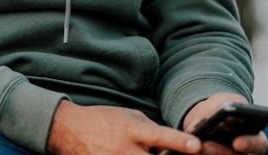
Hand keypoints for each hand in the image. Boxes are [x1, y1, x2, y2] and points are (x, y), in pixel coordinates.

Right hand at [46, 100, 200, 154]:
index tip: (197, 146)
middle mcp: (125, 150)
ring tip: (144, 151)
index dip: (179, 142)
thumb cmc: (104, 120)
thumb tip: (173, 143)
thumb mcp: (129, 116)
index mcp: (131, 130)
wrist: (70, 130)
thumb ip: (151, 129)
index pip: (160, 136)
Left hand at [182, 93, 267, 154]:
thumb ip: (224, 104)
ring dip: (208, 153)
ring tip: (196, 146)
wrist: (204, 117)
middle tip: (206, 146)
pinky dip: (198, 152)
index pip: (259, 144)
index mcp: (254, 136)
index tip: (237, 143)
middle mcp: (244, 152)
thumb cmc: (218, 107)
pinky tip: (189, 148)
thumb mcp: (223, 100)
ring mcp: (228, 154)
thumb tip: (219, 112)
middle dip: (220, 151)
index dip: (250, 145)